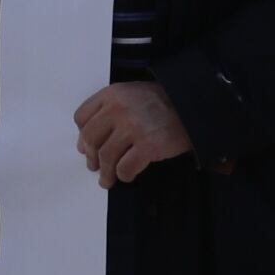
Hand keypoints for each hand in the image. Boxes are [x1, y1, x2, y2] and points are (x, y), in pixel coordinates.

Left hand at [73, 82, 192, 188]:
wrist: (194, 107)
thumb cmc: (160, 102)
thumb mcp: (129, 95)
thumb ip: (106, 112)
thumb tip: (84, 144)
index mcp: (111, 95)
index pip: (81, 118)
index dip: (82, 136)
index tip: (86, 147)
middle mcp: (118, 109)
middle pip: (91, 139)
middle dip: (91, 157)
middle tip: (94, 167)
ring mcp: (133, 128)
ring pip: (106, 156)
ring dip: (105, 172)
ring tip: (107, 180)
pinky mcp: (149, 146)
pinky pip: (126, 167)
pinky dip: (124, 175)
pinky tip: (127, 176)